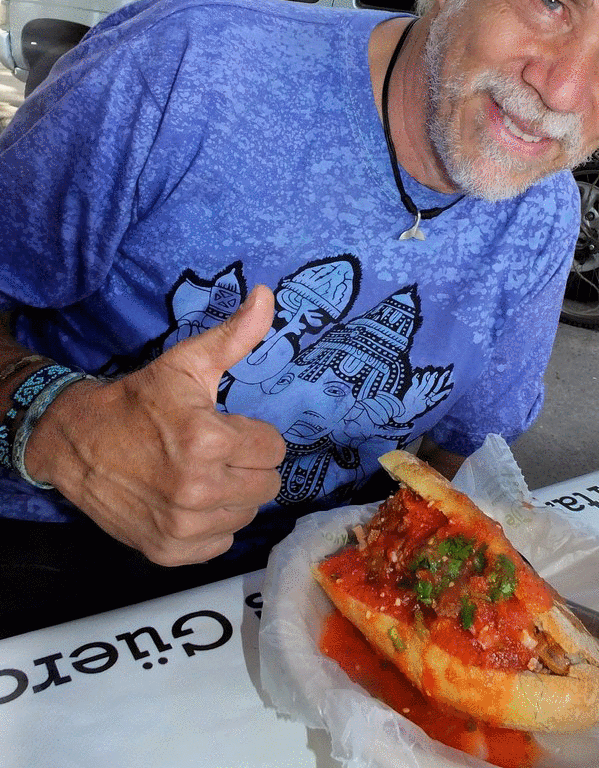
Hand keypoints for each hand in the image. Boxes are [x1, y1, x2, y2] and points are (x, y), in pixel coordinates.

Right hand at [26, 285, 285, 565]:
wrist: (76, 441)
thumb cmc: (139, 401)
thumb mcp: (187, 363)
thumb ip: (234, 335)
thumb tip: (266, 295)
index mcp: (207, 441)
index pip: (275, 448)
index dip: (254, 434)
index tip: (228, 428)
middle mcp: (197, 489)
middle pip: (268, 484)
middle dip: (248, 464)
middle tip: (216, 452)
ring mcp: (182, 526)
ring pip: (247, 513)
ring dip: (232, 495)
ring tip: (201, 474)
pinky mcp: (168, 551)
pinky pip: (221, 542)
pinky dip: (211, 525)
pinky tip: (190, 502)